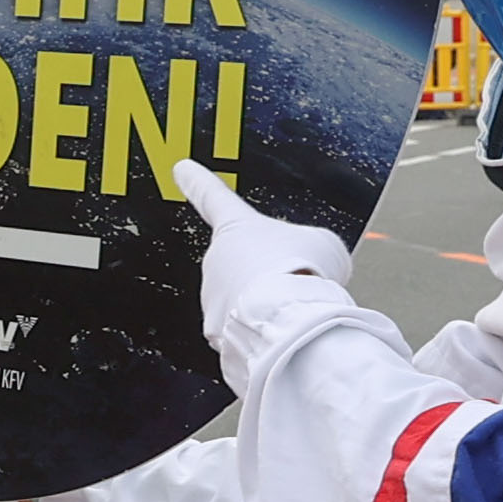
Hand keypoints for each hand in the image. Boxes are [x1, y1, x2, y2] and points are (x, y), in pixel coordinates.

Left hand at [172, 160, 356, 364]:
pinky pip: (240, 329)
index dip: (198, 182)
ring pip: (242, 299)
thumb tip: (314, 262)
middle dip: (268, 274)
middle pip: (242, 264)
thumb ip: (309, 244)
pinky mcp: (215, 330)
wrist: (291, 318)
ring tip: (292, 307)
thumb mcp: (321, 241)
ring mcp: (212, 295)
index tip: (181, 170)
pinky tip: (281, 330)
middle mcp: (216, 258)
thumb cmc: (302, 271)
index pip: (213, 197)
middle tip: (297, 280)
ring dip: (266, 304)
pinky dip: (260, 331)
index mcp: (237, 224)